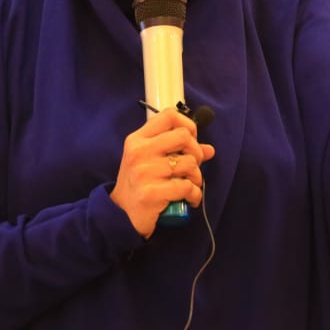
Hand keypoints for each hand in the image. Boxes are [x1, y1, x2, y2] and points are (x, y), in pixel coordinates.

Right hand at [110, 107, 214, 237]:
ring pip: (189, 163)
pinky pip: (187, 187)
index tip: (190, 141)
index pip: (169, 116)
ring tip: (190, 185)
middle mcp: (139, 152)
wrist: (120, 214)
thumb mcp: (152, 161)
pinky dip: (195, 194)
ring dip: (197, 177)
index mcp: (138, 139)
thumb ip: (177, 150)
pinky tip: (190, 199)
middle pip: (183, 136)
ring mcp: (144, 172)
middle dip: (196, 152)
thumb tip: (209, 149)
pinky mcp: (150, 194)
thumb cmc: (140, 183)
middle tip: (192, 166)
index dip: (188, 125)